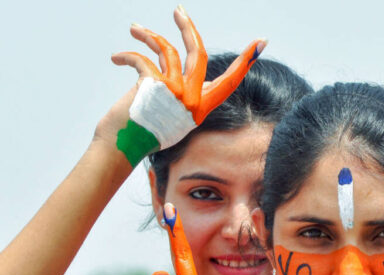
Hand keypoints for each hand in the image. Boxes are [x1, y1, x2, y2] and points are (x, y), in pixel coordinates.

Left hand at [111, 6, 265, 166]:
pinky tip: (117, 58)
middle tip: (178, 10)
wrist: (124, 146)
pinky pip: (141, 59)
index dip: (246, 61)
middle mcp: (192, 99)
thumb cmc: (145, 133)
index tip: (260, 42)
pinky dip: (126, 56)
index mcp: (200, 107)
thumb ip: (184, 96)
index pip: (230, 81)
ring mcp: (174, 92)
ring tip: (135, 29)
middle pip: (198, 53)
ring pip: (166, 49)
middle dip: (187, 27)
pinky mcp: (153, 85)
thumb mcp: (174, 117)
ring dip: (148, 35)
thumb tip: (189, 75)